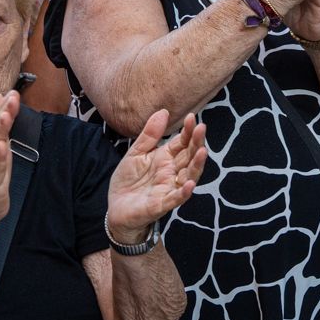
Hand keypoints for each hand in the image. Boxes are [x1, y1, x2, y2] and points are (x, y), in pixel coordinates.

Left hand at [106, 110, 207, 241]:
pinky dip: (183, 192)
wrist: (116, 208)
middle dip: (196, 143)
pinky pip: (175, 198)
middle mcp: (172, 173)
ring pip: (188, 176)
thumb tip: (163, 112)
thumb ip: (149, 135)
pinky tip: (189, 184)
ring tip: (202, 151)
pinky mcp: (161, 204)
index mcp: (166, 159)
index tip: (192, 118)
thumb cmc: (129, 181)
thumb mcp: (135, 153)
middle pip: (189, 157)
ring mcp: (169, 188)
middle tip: (201, 128)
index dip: (188, 132)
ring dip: (197, 165)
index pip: (182, 143)